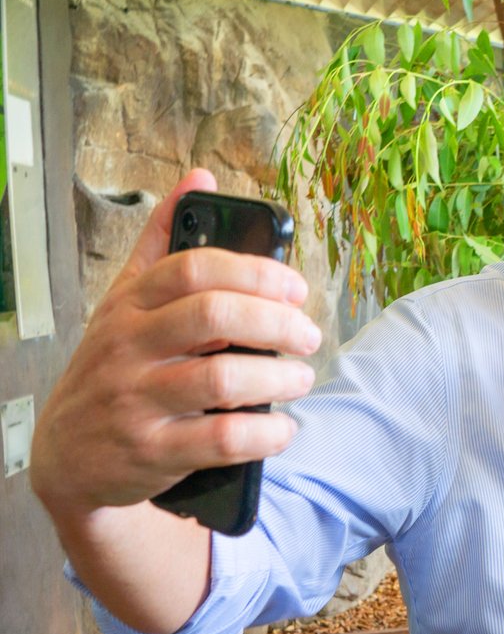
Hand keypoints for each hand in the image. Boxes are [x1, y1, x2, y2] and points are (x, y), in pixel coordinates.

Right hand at [31, 169, 321, 520]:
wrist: (66, 456)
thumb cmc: (113, 368)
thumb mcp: (124, 301)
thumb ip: (163, 241)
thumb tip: (200, 177)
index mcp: (129, 305)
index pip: (194, 268)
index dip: (255, 272)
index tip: (295, 288)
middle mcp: (128, 348)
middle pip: (214, 317)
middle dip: (277, 323)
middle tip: (308, 336)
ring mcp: (137, 401)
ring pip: (222, 378)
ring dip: (278, 378)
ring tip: (301, 379)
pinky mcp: (153, 452)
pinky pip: (222, 439)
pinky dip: (265, 433)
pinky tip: (282, 427)